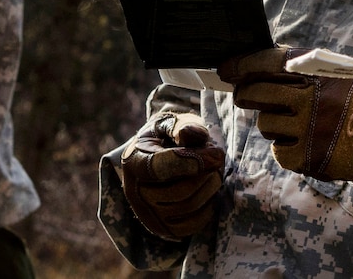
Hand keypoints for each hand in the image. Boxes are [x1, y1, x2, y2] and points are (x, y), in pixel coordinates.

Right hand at [119, 112, 224, 240]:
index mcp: (133, 161)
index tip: (217, 154)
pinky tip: (209, 190)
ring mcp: (148, 214)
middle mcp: (135, 192)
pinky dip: (207, 208)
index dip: (192, 161)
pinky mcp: (163, 228)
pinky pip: (192, 224)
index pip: (161, 168)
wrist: (160, 157)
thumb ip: (181, 125)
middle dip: (207, 174)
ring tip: (216, 171)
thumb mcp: (171, 123)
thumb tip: (188, 133)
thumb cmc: (168, 137)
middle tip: (219, 159)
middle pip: (180, 190)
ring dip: (211, 187)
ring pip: (189, 206)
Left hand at [218, 47, 352, 182]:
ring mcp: (309, 128)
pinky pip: (278, 150)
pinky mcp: (308, 157)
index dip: (243, 64)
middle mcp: (311, 97)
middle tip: (247, 96)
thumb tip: (251, 68)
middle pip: (255, 93)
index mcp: (319, 72)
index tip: (226, 68)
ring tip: (296, 124)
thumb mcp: (335, 75)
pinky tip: (305, 144)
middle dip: (246, 94)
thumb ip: (300, 70)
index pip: (270, 61)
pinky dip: (286, 149)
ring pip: (264, 123)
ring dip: (273, 124)